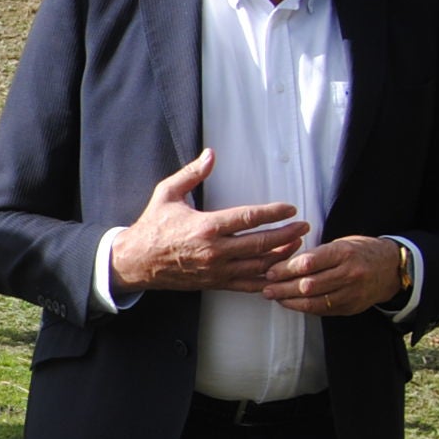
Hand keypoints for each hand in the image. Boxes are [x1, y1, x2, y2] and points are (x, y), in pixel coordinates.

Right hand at [108, 149, 307, 295]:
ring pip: (259, 266)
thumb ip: (192, 173)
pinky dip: (268, 279)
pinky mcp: (216, 282)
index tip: (289, 208)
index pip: (249, 218)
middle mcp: (215, 250)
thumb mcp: (167, 194)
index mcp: (206, 226)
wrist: (135, 262)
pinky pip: (248, 284)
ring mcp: (217, 270)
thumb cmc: (152, 227)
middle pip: (262, 243)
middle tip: (303, 226)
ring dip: (282, 256)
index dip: (273, 213)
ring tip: (297, 245)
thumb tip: (210, 154)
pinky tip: (280, 271)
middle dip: (287, 235)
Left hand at [262, 235, 404, 315]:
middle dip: (283, 287)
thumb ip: (316, 254)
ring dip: (289, 300)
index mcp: (345, 253)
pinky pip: (322, 310)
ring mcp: (351, 293)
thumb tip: (283, 263)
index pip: (309, 262)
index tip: (270, 270)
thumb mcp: (341, 243)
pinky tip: (291, 303)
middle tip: (266, 287)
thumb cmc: (360, 251)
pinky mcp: (351, 307)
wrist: (391, 268)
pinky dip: (304, 307)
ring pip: (314, 301)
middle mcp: (349, 274)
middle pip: (308, 284)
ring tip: (274, 296)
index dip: (286, 268)